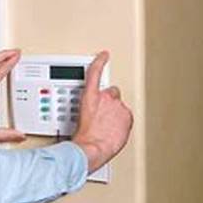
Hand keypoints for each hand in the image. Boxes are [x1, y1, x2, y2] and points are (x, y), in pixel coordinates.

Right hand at [71, 51, 132, 172]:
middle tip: (101, 115)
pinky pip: (126, 117)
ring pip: (119, 107)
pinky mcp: (127, 116)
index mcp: (89, 96)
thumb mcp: (75, 117)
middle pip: (111, 93)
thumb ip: (85, 109)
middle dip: (108, 102)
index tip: (104, 55)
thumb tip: (87, 113)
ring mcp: (118, 107)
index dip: (99, 61)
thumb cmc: (82, 137)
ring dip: (114, 114)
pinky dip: (122, 122)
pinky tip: (114, 130)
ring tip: (107, 126)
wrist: (92, 148)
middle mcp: (105, 98)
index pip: (94, 73)